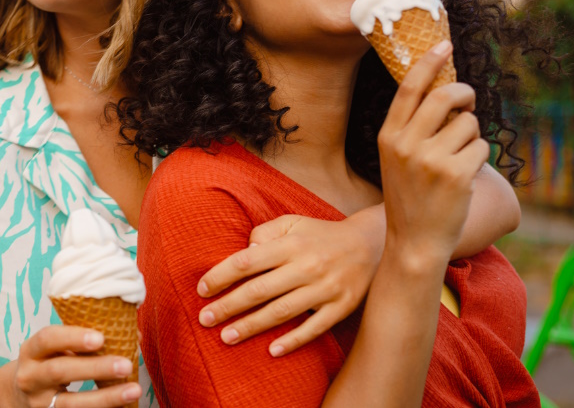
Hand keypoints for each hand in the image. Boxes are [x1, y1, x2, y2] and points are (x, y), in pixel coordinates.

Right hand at [12, 325, 141, 407]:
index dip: (73, 337)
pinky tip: (123, 405)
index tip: (101, 338)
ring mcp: (40, 402)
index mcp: (31, 351)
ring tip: (133, 390)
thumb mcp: (54, 349)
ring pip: (71, 403)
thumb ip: (83, 340)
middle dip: (95, 368)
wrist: (20, 396)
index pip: (47, 339)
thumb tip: (133, 334)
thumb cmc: (47, 363)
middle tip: (125, 365)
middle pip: (59, 371)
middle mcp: (30, 377)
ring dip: (105, 397)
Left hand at [195, 214, 380, 355]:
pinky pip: (314, 328)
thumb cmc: (319, 235)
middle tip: (204, 319)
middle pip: (260, 290)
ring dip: (252, 326)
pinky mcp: (341, 307)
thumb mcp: (292, 223)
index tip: (202, 290)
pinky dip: (293, 340)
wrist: (371, 246)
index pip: (247, 261)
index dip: (221, 276)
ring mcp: (325, 289)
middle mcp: (307, 267)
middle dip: (228, 306)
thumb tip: (242, 252)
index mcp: (291, 244)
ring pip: (282, 311)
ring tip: (226, 337)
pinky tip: (272, 350)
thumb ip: (264, 233)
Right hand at [378, 41, 485, 258]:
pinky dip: (478, 158)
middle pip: (446, 96)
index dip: (429, 62)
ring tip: (457, 159)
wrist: (413, 240)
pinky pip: (481, 147)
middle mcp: (407, 144)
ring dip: (471, 136)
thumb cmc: (409, 195)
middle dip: (465, 93)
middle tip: (468, 101)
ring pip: (468, 124)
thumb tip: (446, 91)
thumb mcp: (397, 157)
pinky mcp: (457, 174)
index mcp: (389, 136)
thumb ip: (413, 126)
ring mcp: (431, 159)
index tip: (444, 44)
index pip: (410, 88)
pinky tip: (463, 177)